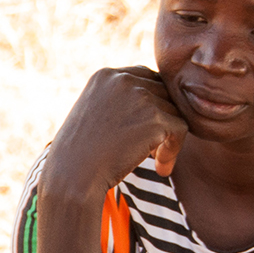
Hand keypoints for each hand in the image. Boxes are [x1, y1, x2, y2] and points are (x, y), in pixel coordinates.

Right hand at [41, 65, 187, 201]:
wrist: (72, 177)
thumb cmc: (80, 155)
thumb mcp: (93, 116)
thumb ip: (119, 102)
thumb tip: (157, 104)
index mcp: (105, 76)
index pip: (145, 79)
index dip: (150, 105)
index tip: (143, 132)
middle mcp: (122, 79)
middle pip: (163, 93)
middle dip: (161, 121)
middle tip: (151, 151)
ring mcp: (140, 96)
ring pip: (174, 111)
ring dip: (168, 138)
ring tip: (156, 162)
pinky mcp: (155, 117)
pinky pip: (181, 129)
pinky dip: (174, 151)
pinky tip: (161, 169)